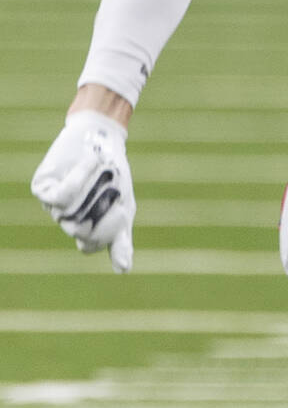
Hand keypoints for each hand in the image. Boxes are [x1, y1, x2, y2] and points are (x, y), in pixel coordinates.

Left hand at [31, 110, 135, 272]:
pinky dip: (80, 178)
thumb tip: (124, 272)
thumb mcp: (124, 207)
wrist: (101, 136)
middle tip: (112, 183)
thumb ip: (121, 239)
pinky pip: (60, 196)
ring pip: (70, 212)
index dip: (104, 231)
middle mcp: (66, 218)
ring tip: (102, 165)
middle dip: (101, 203)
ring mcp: (52, 205)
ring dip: (93, 186)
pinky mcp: (42, 189)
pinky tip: (90, 161)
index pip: (88, 245)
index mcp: (85, 226)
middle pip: (80, 228)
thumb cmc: (113, 172)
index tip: (118, 209)